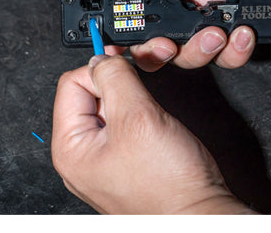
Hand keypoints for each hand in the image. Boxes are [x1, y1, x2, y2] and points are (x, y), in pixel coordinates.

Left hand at [51, 54, 253, 213]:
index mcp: (71, 148)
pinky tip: (154, 118)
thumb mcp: (138, 117)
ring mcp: (105, 156)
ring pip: (111, 104)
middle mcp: (83, 154)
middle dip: (119, 80)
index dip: (100, 68)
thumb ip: (115, 79)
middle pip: (90, 93)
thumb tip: (102, 58)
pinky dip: (140, 108)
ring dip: (132, 93)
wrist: (199, 212)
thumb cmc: (168, 185)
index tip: (124, 63)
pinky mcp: (125, 156)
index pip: (72, 83)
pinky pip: (125, 120)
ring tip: (151, 106)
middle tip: (141, 79)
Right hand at [102, 0, 270, 69]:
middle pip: (157, 29)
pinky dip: (235, 53)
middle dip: (153, 48)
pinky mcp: (251, 15)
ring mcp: (221, 2)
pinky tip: (244, 32)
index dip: (123, 13)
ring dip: (196, 52)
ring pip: (193, 48)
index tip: (120, 27)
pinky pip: (234, 50)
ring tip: (216, 33)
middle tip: (166, 44)